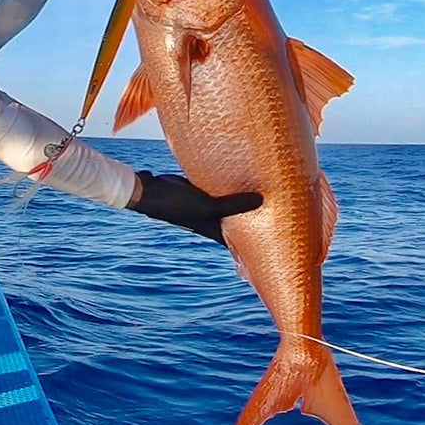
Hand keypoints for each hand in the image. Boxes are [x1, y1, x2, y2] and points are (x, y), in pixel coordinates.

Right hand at [128, 171, 262, 245]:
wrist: (148, 190)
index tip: (273, 248)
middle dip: (252, 221)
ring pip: (227, 205)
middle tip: (276, 215)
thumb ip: (233, 205)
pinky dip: (228, 187)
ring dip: (240, 202)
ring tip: (264, 193)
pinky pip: (217, 190)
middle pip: (235, 223)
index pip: (236, 243)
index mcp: (212, 229)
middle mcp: (209, 219)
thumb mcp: (207, 206)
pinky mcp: (197, 190)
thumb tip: (261, 201)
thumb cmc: (176, 203)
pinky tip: (240, 176)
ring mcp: (203, 205)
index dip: (252, 249)